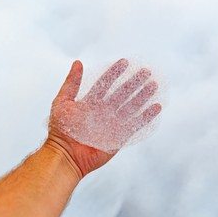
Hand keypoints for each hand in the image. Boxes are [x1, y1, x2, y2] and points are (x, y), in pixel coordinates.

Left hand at [47, 58, 161, 177]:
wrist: (66, 155)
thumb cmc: (61, 130)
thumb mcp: (62, 102)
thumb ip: (71, 83)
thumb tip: (78, 62)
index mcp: (91, 102)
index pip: (106, 83)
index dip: (114, 72)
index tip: (124, 62)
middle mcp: (104, 111)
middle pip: (122, 93)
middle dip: (134, 82)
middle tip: (146, 71)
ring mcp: (112, 123)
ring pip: (131, 107)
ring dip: (143, 96)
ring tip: (154, 85)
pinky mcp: (119, 137)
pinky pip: (135, 124)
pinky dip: (146, 116)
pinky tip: (156, 107)